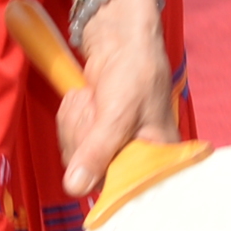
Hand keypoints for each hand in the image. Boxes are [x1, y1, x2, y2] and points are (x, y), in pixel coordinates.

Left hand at [54, 0, 178, 194]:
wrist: (119, 38)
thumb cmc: (136, 71)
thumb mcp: (119, 113)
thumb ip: (98, 151)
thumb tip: (75, 186)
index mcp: (160, 158)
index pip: (130, 192)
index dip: (107, 179)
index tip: (96, 154)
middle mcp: (136, 158)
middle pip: (96, 177)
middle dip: (85, 138)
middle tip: (96, 111)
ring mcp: (112, 147)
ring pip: (77, 159)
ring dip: (76, 124)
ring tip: (92, 101)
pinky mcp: (93, 135)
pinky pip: (70, 142)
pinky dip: (71, 117)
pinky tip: (85, 100)